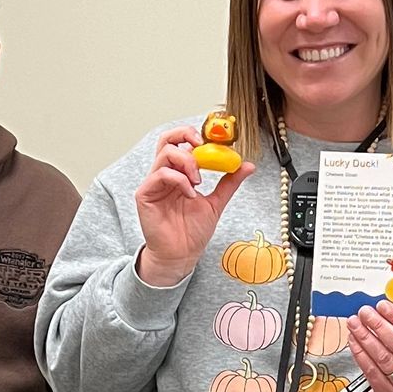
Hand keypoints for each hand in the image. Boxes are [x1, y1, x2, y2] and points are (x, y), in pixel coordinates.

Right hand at [135, 126, 248, 288]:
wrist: (181, 255)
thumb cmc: (192, 232)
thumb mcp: (216, 202)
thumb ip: (229, 183)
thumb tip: (247, 165)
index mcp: (178, 173)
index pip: (181, 142)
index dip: (196, 136)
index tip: (215, 143)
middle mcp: (164, 174)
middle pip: (167, 139)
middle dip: (186, 135)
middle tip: (202, 147)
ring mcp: (153, 183)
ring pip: (165, 153)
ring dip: (187, 162)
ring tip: (199, 181)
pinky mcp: (145, 194)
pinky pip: (160, 175)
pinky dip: (179, 180)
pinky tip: (190, 194)